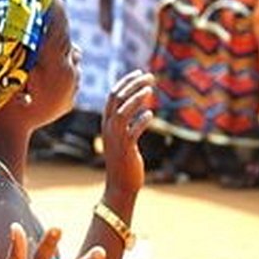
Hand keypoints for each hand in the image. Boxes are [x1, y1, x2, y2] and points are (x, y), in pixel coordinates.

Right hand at [101, 70, 154, 196]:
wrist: (120, 186)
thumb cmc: (124, 161)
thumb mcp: (123, 138)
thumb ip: (127, 122)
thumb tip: (141, 106)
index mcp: (107, 123)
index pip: (113, 95)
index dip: (126, 82)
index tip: (140, 73)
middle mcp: (108, 128)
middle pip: (117, 98)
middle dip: (133, 84)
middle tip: (150, 76)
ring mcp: (116, 138)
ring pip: (123, 112)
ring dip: (136, 98)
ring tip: (150, 89)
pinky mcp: (126, 149)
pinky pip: (133, 131)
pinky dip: (141, 121)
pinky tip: (151, 115)